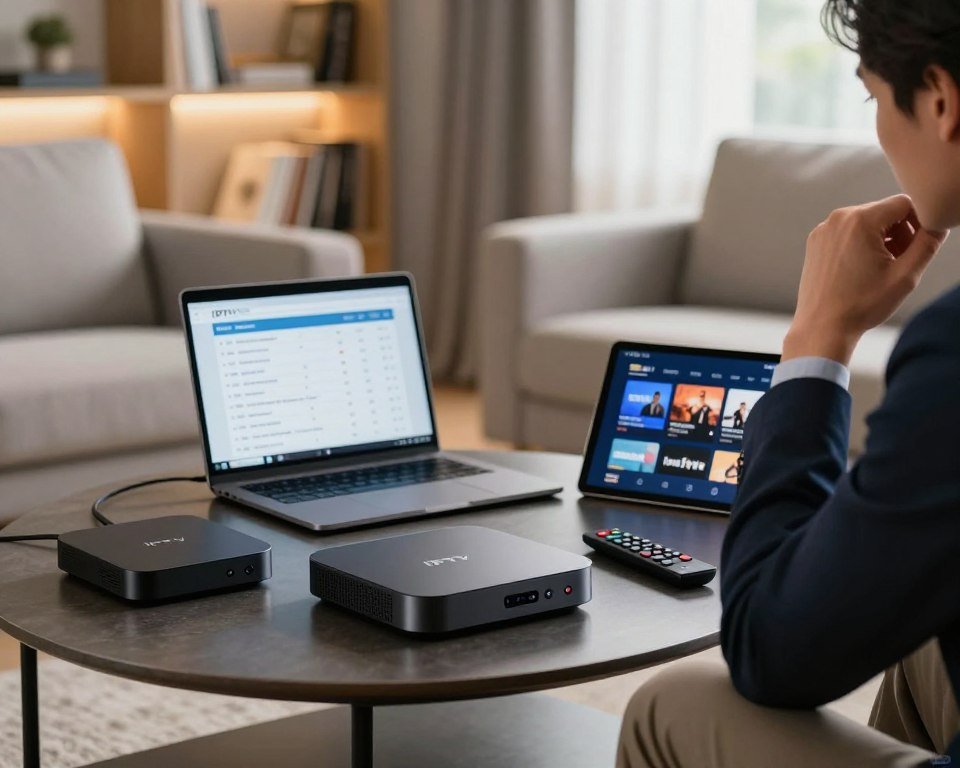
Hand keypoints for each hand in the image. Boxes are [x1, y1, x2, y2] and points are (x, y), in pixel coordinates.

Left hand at [783, 194, 948, 364]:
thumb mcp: (906, 275)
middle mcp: (838, 218)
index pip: (904, 203)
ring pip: (865, 222)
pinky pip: (847, 233)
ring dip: (881, 239)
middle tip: (901, 261)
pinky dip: (860, 244)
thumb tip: (939, 222)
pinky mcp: (816, 242)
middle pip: (884, 212)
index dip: (919, 223)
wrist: (822, 327)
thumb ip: (928, 243)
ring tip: (883, 268)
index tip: (918, 247)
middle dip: (899, 232)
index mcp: (859, 220)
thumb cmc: (862, 305)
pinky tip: (862, 270)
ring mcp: (823, 230)